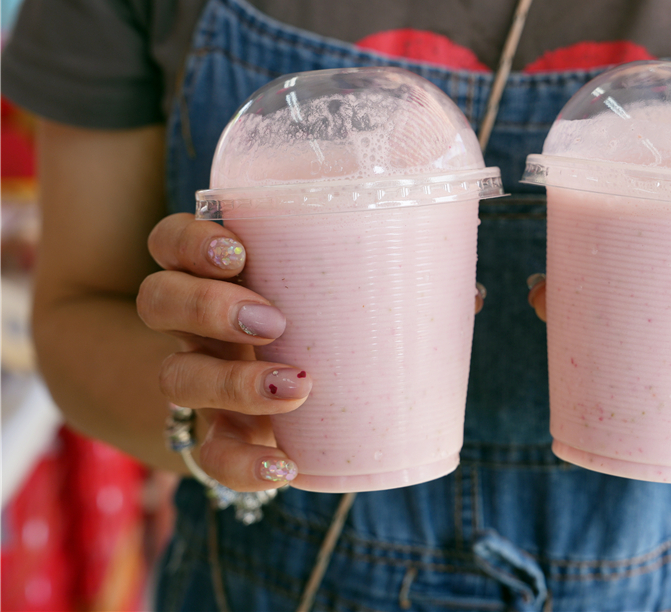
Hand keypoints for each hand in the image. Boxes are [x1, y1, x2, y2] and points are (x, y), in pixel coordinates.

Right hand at [138, 213, 487, 490]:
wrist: (252, 399)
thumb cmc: (308, 326)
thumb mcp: (332, 296)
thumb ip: (393, 283)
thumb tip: (471, 292)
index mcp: (218, 274)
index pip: (170, 242)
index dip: (191, 242)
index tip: (237, 249)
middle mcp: (192, 324)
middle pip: (160, 300)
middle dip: (209, 306)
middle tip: (273, 318)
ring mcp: (195, 380)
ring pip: (177, 375)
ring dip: (232, 381)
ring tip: (297, 385)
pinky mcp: (212, 438)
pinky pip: (208, 458)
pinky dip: (242, 465)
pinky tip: (285, 467)